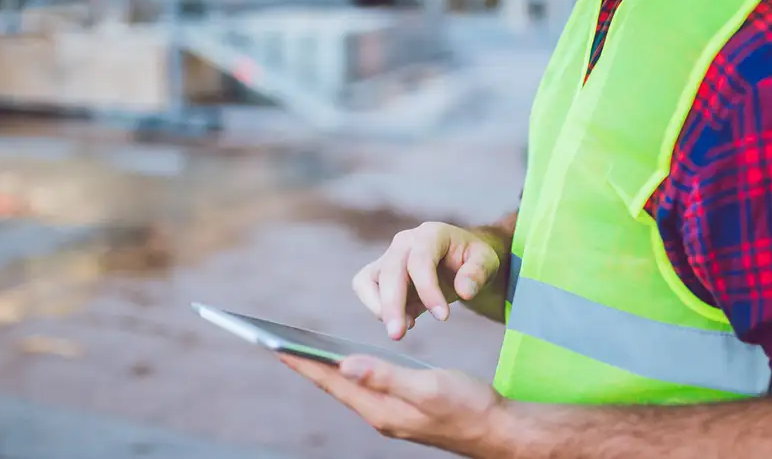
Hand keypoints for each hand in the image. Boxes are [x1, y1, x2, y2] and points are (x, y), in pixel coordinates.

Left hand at [280, 354, 502, 454]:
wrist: (497, 429)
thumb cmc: (468, 406)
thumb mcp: (428, 387)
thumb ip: (387, 376)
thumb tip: (346, 364)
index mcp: (380, 409)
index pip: (332, 380)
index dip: (303, 362)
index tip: (274, 345)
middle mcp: (379, 414)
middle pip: (333, 385)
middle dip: (305, 364)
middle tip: (276, 343)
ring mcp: (389, 413)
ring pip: (348, 387)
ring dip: (324, 368)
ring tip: (301, 349)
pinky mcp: (401, 409)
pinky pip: (364, 387)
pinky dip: (349, 370)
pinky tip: (346, 360)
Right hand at [353, 222, 500, 339]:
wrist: (459, 258)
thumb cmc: (472, 258)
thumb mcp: (486, 260)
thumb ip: (478, 272)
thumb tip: (464, 291)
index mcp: (431, 234)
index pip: (420, 260)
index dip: (428, 289)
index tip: (443, 317)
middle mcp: (404, 242)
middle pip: (390, 271)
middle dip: (392, 304)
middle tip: (399, 334)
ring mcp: (389, 256)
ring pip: (368, 279)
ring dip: (379, 307)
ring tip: (401, 330)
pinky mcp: (379, 273)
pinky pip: (364, 288)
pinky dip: (376, 307)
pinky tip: (404, 321)